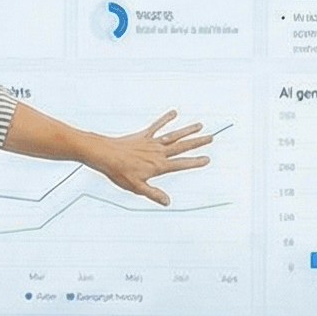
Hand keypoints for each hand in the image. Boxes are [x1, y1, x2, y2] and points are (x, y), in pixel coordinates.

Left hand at [86, 110, 213, 205]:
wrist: (105, 155)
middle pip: (182, 146)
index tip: (207, 159)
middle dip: (197, 143)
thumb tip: (168, 202)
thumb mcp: (137, 187)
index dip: (195, 162)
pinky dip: (165, 119)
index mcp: (159, 166)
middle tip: (211, 138)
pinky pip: (156, 126)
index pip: (181, 164)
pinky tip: (174, 113)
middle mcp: (158, 152)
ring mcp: (151, 143)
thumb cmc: (119, 172)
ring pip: (173, 135)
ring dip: (187, 130)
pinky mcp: (143, 136)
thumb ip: (154, 194)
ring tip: (200, 125)